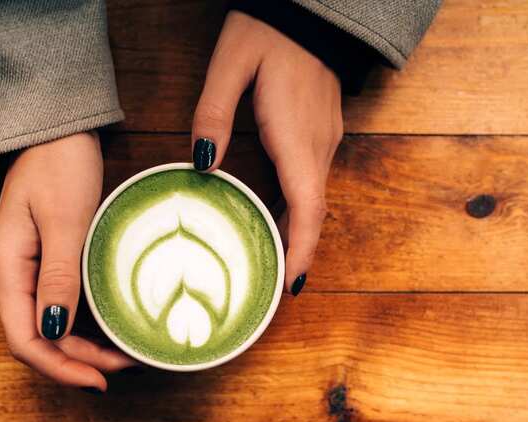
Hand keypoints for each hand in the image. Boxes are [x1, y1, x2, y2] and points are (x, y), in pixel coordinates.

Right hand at [0, 132, 135, 390]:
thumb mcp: (65, 220)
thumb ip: (59, 276)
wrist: (57, 127)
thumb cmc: (59, 163)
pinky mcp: (44, 259)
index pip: (24, 338)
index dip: (59, 367)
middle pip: (37, 337)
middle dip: (78, 360)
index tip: (99, 380)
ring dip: (83, 345)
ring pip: (50, 325)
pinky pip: (60, 304)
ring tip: (125, 354)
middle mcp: (10, 274)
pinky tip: (111, 327)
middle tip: (124, 367)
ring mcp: (26, 268)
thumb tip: (54, 331)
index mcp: (6, 267)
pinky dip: (85, 322)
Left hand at [192, 10, 342, 294]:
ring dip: (294, 233)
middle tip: (268, 289)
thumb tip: (203, 163)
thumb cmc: (270, 32)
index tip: (289, 286)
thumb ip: (214, 114)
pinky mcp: (320, 133)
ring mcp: (323, 140)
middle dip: (294, 253)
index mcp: (296, 136)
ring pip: (312, 199)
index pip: (307, 208)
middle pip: (311, 213)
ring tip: (266, 264)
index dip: (300, 250)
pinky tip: (272, 219)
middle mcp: (317, 146)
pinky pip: (310, 182)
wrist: (309, 10)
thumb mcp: (231, 65)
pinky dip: (295, 209)